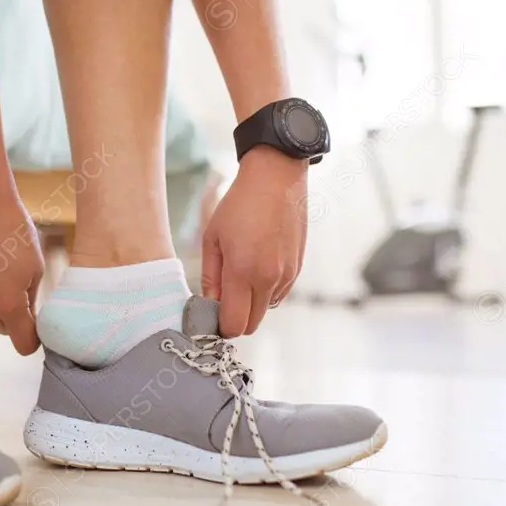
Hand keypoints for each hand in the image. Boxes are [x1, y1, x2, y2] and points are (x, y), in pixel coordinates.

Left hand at [201, 146, 307, 336]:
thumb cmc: (239, 205)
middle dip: (234, 319)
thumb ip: (210, 277)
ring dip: (250, 304)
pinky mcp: (297, 269)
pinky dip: (264, 292)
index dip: (219, 326)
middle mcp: (269, 279)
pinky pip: (277, 295)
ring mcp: (286, 275)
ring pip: (264, 310)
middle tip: (221, 299)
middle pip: (250, 325)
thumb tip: (208, 304)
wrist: (276, 180)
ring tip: (239, 276)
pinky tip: (256, 266)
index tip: (208, 314)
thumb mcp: (212, 238)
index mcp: (243, 271)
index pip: (233, 324)